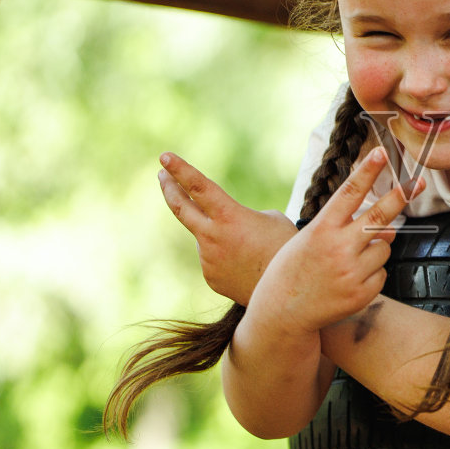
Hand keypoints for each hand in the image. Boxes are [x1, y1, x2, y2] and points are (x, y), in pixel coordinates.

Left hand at [158, 153, 296, 304]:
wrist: (288, 291)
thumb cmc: (286, 248)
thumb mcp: (271, 218)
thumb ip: (240, 216)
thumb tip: (222, 227)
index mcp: (229, 216)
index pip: (198, 187)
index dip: (180, 170)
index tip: (165, 157)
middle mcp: (212, 236)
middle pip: (180, 208)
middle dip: (169, 188)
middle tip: (161, 175)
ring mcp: (208, 259)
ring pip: (207, 237)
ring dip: (222, 236)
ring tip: (252, 247)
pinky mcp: (210, 277)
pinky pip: (214, 259)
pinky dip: (228, 257)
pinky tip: (248, 265)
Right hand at [255, 148, 422, 334]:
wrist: (282, 313)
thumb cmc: (294, 269)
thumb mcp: (310, 240)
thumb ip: (347, 229)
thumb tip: (391, 230)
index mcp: (320, 230)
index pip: (349, 194)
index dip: (367, 171)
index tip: (381, 152)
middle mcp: (337, 249)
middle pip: (379, 217)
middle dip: (401, 196)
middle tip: (419, 181)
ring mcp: (351, 273)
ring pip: (384, 248)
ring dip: (375, 248)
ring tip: (348, 262)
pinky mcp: (361, 295)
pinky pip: (381, 273)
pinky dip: (371, 274)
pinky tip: (348, 281)